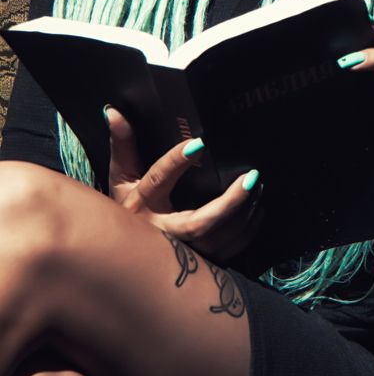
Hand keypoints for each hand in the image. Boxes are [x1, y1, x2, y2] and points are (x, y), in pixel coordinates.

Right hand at [104, 107, 261, 263]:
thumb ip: (123, 144)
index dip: (176, 162)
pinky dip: (246, 232)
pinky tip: (257, 211)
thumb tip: (113, 112)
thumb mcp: (121, 178)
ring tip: (255, 187)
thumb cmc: (126, 210)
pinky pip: (228, 251)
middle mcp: (161, 232)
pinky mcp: (197, 263)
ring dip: (241, 214)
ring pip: (217, 239)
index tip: (199, 144)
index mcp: (141, 206)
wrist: (124, 254)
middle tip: (250, 178)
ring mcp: (181, 252)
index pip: (158, 180)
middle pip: (198, 224)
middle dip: (228, 203)